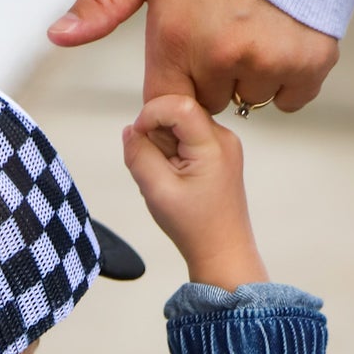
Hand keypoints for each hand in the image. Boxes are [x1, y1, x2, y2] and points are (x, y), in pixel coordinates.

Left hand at [50, 0, 339, 113]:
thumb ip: (102, 1)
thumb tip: (58, 36)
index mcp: (176, 39)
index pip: (165, 104)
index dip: (174, 84)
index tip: (186, 57)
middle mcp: (221, 57)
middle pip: (211, 101)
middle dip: (214, 74)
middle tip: (226, 25)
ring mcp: (268, 61)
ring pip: (253, 98)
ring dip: (254, 74)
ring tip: (259, 23)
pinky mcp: (310, 62)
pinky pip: (293, 97)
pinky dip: (292, 76)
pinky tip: (286, 35)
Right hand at [122, 94, 267, 289]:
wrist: (222, 250)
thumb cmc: (196, 227)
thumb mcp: (156, 190)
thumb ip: (139, 154)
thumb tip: (130, 129)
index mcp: (214, 144)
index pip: (178, 103)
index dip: (151, 114)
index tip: (139, 139)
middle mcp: (223, 138)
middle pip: (177, 112)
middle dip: (156, 135)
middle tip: (157, 169)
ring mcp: (222, 144)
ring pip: (179, 125)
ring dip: (163, 146)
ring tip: (168, 177)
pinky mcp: (217, 153)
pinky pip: (186, 138)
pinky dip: (172, 153)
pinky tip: (176, 178)